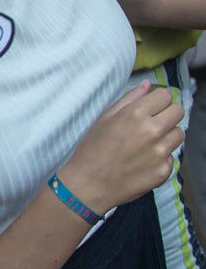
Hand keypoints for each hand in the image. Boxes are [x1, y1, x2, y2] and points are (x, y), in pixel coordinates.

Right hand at [62, 83, 183, 213]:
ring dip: (167, 134)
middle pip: (178, 111)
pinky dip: (161, 156)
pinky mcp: (164, 171)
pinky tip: (144, 160)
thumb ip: (129, 99)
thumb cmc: (93, 147)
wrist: (90, 183)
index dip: (158, 99)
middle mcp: (152, 131)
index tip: (152, 106)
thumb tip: (148, 85)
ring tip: (148, 142)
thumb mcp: (105, 118)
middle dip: (168, 113)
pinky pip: (171, 156)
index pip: (166, 95)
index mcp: (135, 114)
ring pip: (179, 134)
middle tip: (153, 121)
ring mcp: (160, 152)